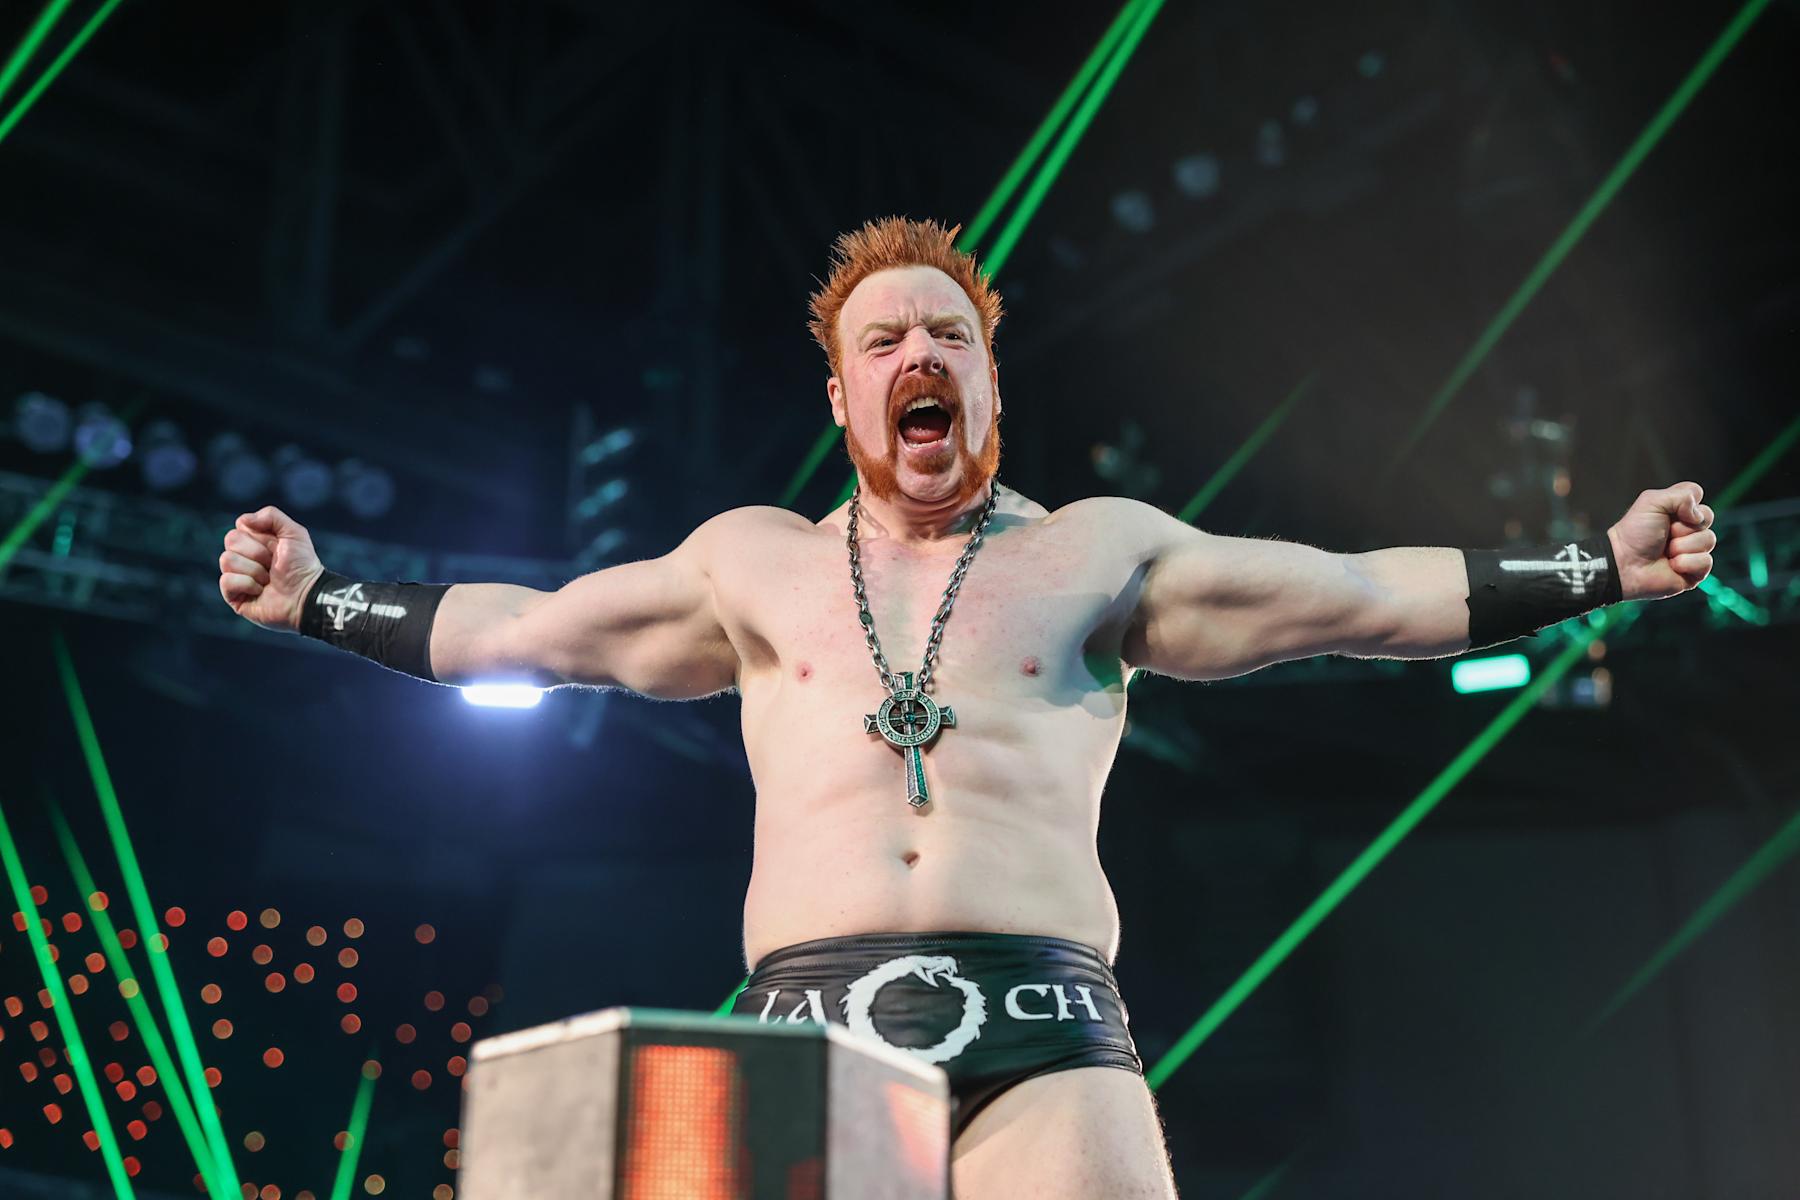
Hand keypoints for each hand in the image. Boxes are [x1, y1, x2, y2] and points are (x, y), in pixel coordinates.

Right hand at [218, 506, 325, 631]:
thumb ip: (271, 516)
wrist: (307, 594)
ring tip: (269, 579)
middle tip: (273, 564)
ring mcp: (237, 575)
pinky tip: (260, 591)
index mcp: (256, 540)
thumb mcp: (294, 533)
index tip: (276, 546)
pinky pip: (226, 580)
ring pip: (226, 560)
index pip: (241, 525)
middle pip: (231, 539)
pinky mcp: (233, 595)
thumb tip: (242, 521)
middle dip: (257, 552)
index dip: (259, 535)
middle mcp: (244, 556)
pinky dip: (247, 584)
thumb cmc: (302, 565)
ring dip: (254, 570)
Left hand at [1607, 482, 1714, 600]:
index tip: (1669, 513)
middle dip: (1683, 527)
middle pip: (1707, 517)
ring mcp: (1693, 549)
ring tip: (1666, 551)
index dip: (1686, 504)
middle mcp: (1688, 528)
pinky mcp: (1696, 570)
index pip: (1697, 494)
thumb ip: (1681, 495)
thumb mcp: (1651, 502)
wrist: (1625, 563)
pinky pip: (1706, 561)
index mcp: (1678, 509)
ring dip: (1682, 546)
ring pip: (1708, 540)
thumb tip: (1699, 513)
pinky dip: (1686, 563)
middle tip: (1665, 534)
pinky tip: (1671, 565)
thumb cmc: (1634, 534)